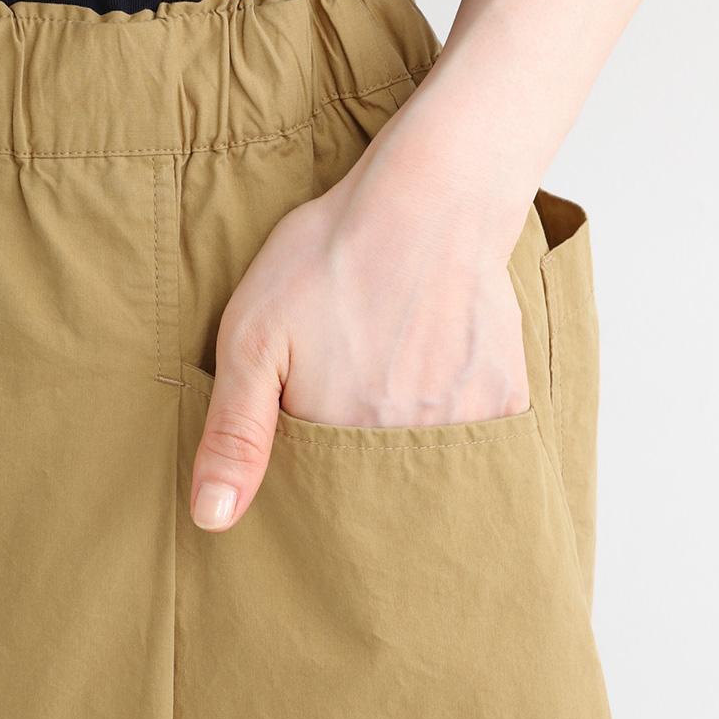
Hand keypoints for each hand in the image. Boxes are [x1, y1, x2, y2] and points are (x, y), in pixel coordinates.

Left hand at [188, 118, 533, 532]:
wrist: (428, 198)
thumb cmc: (329, 259)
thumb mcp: (252, 338)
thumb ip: (233, 433)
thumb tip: (212, 520)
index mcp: (340, 442)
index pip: (321, 498)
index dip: (308, 467)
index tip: (309, 419)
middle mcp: (407, 448)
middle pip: (377, 488)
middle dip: (359, 461)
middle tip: (357, 376)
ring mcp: (465, 425)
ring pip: (428, 466)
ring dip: (408, 439)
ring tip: (392, 371)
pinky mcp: (506, 399)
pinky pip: (482, 439)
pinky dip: (459, 418)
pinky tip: (437, 368)